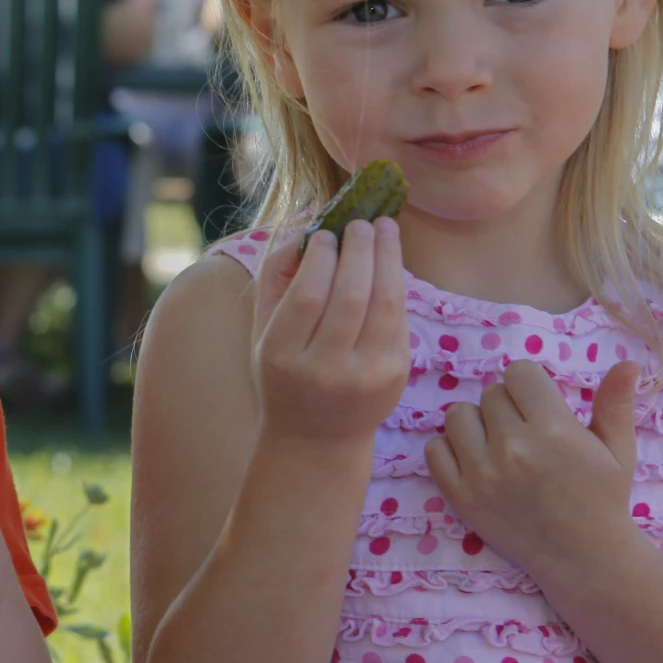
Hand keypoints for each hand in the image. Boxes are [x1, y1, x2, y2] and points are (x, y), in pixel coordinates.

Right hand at [252, 219, 408, 445]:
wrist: (317, 439)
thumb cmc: (284, 374)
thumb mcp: (262, 331)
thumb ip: (276, 278)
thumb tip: (306, 228)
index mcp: (283, 356)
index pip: (308, 295)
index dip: (322, 257)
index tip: (327, 233)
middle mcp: (325, 369)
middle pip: (350, 296)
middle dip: (360, 250)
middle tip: (361, 222)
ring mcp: (365, 376)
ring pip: (385, 304)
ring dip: (388, 258)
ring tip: (385, 228)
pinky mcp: (395, 376)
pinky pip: (400, 319)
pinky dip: (397, 284)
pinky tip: (391, 262)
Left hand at [425, 357, 640, 569]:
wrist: (583, 557)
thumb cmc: (602, 498)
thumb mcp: (618, 450)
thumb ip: (616, 403)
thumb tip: (629, 362)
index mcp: (554, 430)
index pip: (519, 373)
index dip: (530, 386)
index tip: (540, 407)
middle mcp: (514, 448)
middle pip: (490, 393)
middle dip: (508, 407)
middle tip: (526, 434)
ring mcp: (482, 473)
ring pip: (458, 415)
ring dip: (476, 424)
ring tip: (500, 445)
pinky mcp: (460, 496)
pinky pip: (434, 448)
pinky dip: (451, 450)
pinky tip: (477, 461)